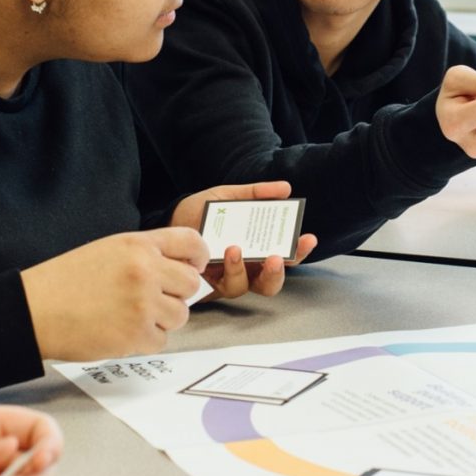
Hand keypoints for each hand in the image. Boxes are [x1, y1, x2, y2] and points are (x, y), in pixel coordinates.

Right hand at [21, 228, 206, 359]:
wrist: (35, 309)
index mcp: (138, 244)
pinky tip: (122, 331)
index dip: (198, 257)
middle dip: (177, 294)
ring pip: (180, 314)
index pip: (192, 242)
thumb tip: (182, 270)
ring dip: (162, 319)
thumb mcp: (108, 249)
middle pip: (191, 284)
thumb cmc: (66, 280)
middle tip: (154, 299)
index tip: (194, 267)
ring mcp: (143, 302)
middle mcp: (146, 269)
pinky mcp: (137, 333)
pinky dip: (146, 340)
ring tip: (131, 315)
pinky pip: (161, 340)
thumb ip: (146, 255)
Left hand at [170, 181, 317, 298]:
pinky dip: (223, 270)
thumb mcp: (228, 196)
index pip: (285, 256)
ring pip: (244, 287)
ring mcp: (224, 278)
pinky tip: (221, 253)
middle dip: (277, 272)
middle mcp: (245, 268)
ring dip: (243, 269)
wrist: (167, 220)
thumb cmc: (200, 212)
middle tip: (277, 257)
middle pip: (270, 282)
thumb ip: (255, 194)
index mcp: (256, 248)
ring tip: (236, 248)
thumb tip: (286, 188)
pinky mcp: (204, 284)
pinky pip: (217, 285)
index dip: (299, 251)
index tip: (308, 237)